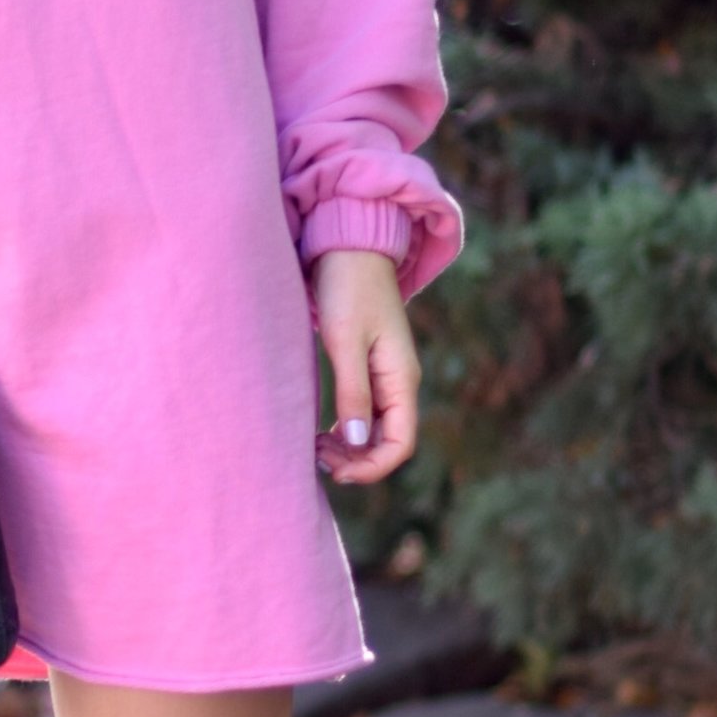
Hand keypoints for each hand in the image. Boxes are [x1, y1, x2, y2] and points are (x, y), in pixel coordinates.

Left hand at [312, 247, 418, 486]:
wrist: (349, 245)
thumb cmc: (347, 286)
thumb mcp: (346, 341)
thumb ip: (352, 392)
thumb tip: (355, 443)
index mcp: (401, 378)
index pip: (400, 443)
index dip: (372, 467)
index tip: (335, 472)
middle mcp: (399, 381)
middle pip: (387, 442)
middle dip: (356, 460)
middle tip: (315, 459)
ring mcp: (385, 375)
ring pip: (373, 430)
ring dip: (349, 447)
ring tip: (314, 447)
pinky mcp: (368, 366)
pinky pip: (363, 412)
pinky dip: (345, 429)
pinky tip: (321, 431)